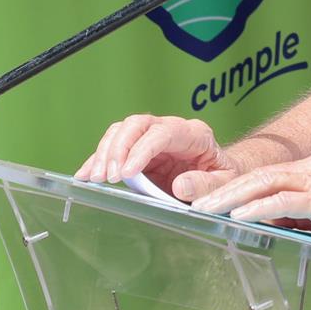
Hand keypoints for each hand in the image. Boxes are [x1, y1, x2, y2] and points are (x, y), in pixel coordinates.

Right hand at [78, 114, 238, 200]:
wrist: (223, 174)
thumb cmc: (226, 177)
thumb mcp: (225, 183)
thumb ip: (206, 185)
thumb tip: (179, 186)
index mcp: (195, 134)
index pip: (163, 133)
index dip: (142, 150)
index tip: (126, 172)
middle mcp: (171, 129)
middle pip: (137, 124)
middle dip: (118, 148)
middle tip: (107, 176)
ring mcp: (153, 138)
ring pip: (122, 131)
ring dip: (104, 153)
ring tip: (94, 178)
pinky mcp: (139, 150)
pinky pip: (114, 146)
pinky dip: (97, 159)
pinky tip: (84, 174)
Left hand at [188, 154, 310, 256]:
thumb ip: (299, 214)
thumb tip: (266, 222)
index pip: (264, 176)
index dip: (231, 186)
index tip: (204, 197)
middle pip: (260, 176)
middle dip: (222, 189)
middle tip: (193, 201)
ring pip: (268, 185)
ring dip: (233, 198)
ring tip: (206, 209)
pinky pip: (288, 201)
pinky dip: (260, 208)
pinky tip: (240, 217)